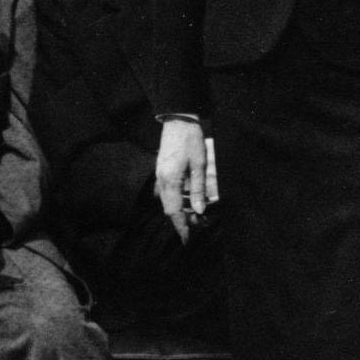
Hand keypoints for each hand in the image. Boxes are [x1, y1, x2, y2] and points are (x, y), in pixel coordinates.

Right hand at [155, 118, 211, 242]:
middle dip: (181, 220)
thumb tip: (199, 211)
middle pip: (168, 208)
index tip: (188, 239)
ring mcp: (159, 175)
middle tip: (196, 226)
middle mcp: (161, 181)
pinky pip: (167, 192)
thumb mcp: (199, 165)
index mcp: (170, 181)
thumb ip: (198, 190)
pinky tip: (188, 200)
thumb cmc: (191, 140)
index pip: (174, 211)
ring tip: (195, 215)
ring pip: (167, 201)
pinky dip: (176, 200)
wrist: (178, 119)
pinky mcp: (161, 170)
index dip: (181, 226)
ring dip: (179, 210)